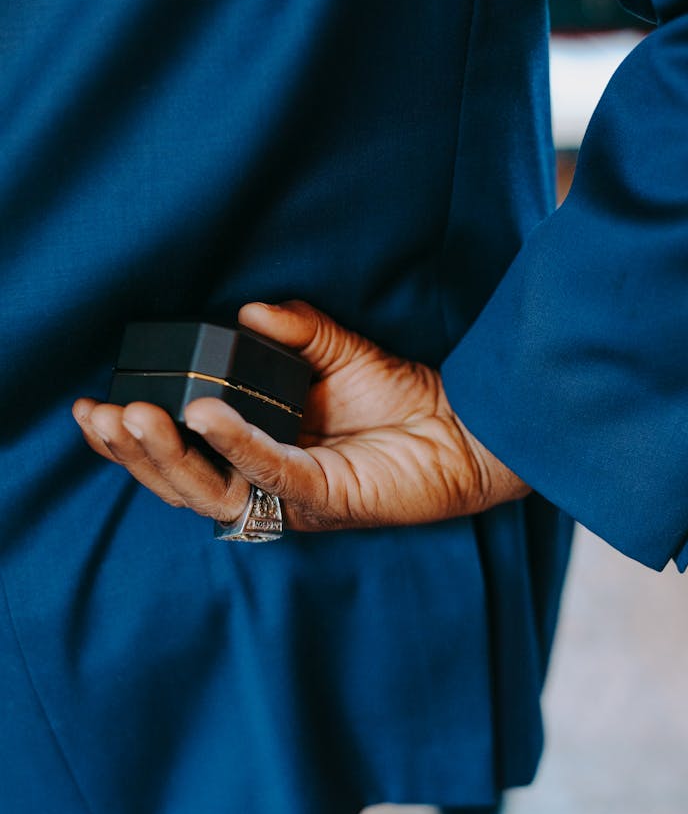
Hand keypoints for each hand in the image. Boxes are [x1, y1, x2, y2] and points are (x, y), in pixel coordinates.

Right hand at [72, 301, 528, 531]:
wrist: (467, 427)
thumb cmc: (403, 398)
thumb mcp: (338, 352)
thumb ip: (294, 330)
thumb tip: (246, 312)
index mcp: (259, 455)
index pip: (182, 456)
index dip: (134, 439)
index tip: (94, 406)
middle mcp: (269, 484)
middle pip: (183, 483)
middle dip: (135, 453)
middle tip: (102, 416)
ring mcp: (295, 499)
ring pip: (213, 492)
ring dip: (168, 458)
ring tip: (134, 419)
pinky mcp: (327, 500)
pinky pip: (271, 474)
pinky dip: (236, 445)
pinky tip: (204, 416)